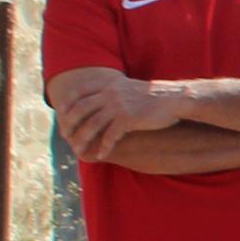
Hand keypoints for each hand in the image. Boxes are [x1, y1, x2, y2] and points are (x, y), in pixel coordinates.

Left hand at [54, 73, 184, 160]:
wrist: (176, 98)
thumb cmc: (156, 97)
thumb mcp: (131, 88)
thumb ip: (115, 91)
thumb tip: (105, 99)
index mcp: (109, 84)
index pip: (80, 92)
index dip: (68, 103)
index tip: (62, 114)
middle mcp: (110, 93)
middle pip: (81, 109)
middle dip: (70, 124)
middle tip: (66, 136)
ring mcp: (118, 106)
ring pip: (92, 124)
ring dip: (83, 139)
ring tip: (79, 151)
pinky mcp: (128, 119)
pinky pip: (110, 136)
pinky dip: (104, 147)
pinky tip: (101, 156)